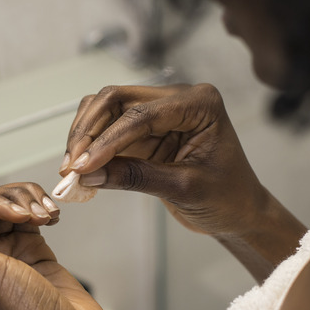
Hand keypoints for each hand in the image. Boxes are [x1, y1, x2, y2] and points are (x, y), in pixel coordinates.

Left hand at [0, 183, 119, 309]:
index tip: (14, 213)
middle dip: (10, 203)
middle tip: (32, 214)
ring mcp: (4, 256)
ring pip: (7, 208)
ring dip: (27, 204)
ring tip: (46, 216)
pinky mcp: (30, 252)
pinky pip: (28, 218)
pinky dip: (40, 211)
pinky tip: (51, 218)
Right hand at [62, 83, 265, 235]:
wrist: (239, 211)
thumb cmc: (227, 197)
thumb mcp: (183, 189)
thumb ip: (136, 177)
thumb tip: (88, 174)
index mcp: (199, 104)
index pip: (141, 114)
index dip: (107, 140)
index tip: (82, 165)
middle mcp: (177, 98)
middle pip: (115, 98)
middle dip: (88, 131)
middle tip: (71, 166)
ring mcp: (158, 111)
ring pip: (105, 109)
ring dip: (84, 135)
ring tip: (71, 169)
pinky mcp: (144, 129)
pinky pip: (107, 128)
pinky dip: (90, 146)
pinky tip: (80, 169)